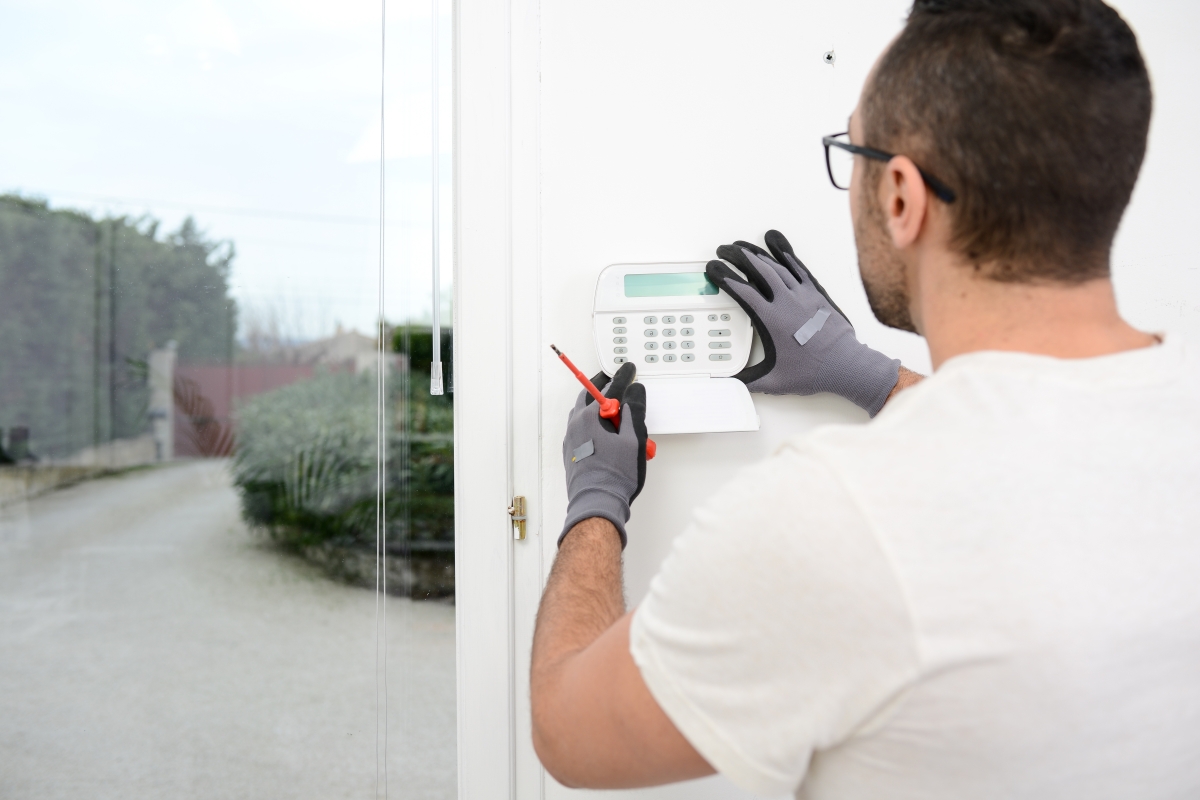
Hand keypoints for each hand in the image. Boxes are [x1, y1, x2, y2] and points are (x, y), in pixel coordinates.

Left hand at [560, 362, 648, 547]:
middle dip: (603, 386)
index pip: (610, 389)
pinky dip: (590, 420)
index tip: (629, 370)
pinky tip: (602, 428)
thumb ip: (633, 412)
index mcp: (590, 418)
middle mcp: (576, 425)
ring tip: (611, 404)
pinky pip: (579, 427)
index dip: (623, 378)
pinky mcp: (571, 452)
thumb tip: (634, 392)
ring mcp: (571, 439)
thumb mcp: (633, 440)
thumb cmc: (614, 476)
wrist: (597, 503)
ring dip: (595, 404)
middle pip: (589, 396)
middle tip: (616, 381)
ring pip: (581, 412)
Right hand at [705, 230, 899, 416]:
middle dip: (739, 256)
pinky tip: (777, 247)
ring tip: (744, 247)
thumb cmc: (813, 372)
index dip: (725, 276)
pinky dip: (786, 256)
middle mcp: (786, 302)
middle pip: (758, 269)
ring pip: (777, 266)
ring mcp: (803, 295)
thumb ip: (750, 380)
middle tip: (725, 250)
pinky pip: (798, 269)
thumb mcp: (776, 381)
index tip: (714, 269)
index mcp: (772, 320)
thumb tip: (732, 382)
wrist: (845, 365)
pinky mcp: (816, 294)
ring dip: (758, 254)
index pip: (743, 290)